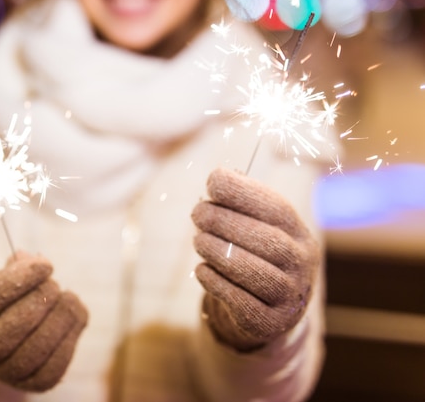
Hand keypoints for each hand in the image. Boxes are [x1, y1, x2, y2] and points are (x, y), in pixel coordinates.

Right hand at [0, 251, 87, 391]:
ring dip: (64, 314)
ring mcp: (10, 370)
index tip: (46, 265)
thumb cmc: (7, 306)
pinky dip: (73, 333)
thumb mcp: (5, 283)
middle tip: (54, 285)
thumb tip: (34, 259)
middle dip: (45, 296)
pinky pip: (59, 360)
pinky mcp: (35, 383)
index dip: (26, 275)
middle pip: (22, 319)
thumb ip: (18, 268)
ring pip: (43, 342)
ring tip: (68, 298)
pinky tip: (75, 317)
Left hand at [191, 168, 320, 351]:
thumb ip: (241, 205)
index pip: (278, 209)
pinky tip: (202, 269)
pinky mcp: (269, 322)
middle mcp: (301, 264)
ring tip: (198, 240)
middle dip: (225, 221)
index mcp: (299, 234)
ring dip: (218, 250)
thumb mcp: (256, 229)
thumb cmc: (255, 257)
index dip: (245, 192)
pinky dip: (215, 281)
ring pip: (252, 270)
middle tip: (197, 213)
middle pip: (265, 240)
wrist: (267, 313)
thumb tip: (218, 176)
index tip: (214, 180)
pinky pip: (239, 300)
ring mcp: (288, 295)